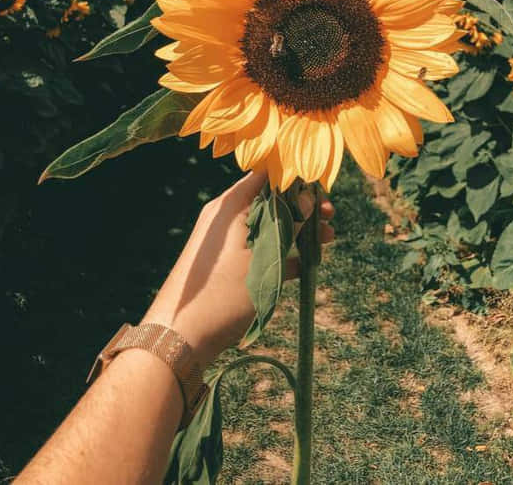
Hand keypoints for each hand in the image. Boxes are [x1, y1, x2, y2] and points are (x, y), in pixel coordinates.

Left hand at [141, 170, 334, 370]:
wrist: (181, 336)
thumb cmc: (222, 293)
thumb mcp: (263, 258)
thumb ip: (288, 226)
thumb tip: (308, 197)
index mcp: (230, 205)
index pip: (267, 175)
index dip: (296, 179)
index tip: (321, 190)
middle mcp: (227, 216)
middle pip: (272, 200)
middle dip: (303, 208)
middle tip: (331, 216)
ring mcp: (228, 240)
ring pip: (270, 225)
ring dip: (298, 231)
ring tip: (327, 239)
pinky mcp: (230, 262)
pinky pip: (262, 247)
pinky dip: (284, 251)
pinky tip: (309, 261)